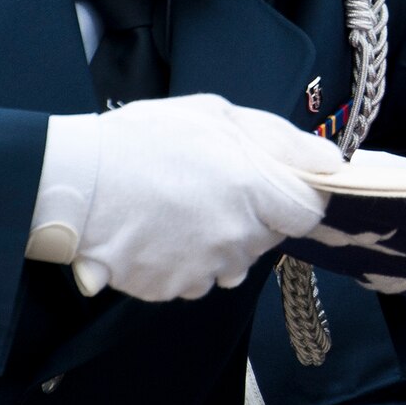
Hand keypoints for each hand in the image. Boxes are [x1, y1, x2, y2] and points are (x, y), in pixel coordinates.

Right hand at [28, 93, 343, 302]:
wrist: (73, 182)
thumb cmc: (143, 140)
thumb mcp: (218, 115)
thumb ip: (283, 141)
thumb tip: (332, 163)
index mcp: (254, 191)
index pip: (307, 213)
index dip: (293, 197)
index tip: (272, 185)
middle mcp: (235, 239)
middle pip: (268, 239)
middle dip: (251, 216)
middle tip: (210, 186)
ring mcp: (203, 270)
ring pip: (232, 263)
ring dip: (217, 242)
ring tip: (178, 208)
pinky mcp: (171, 289)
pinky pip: (194, 279)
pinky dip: (183, 261)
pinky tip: (158, 231)